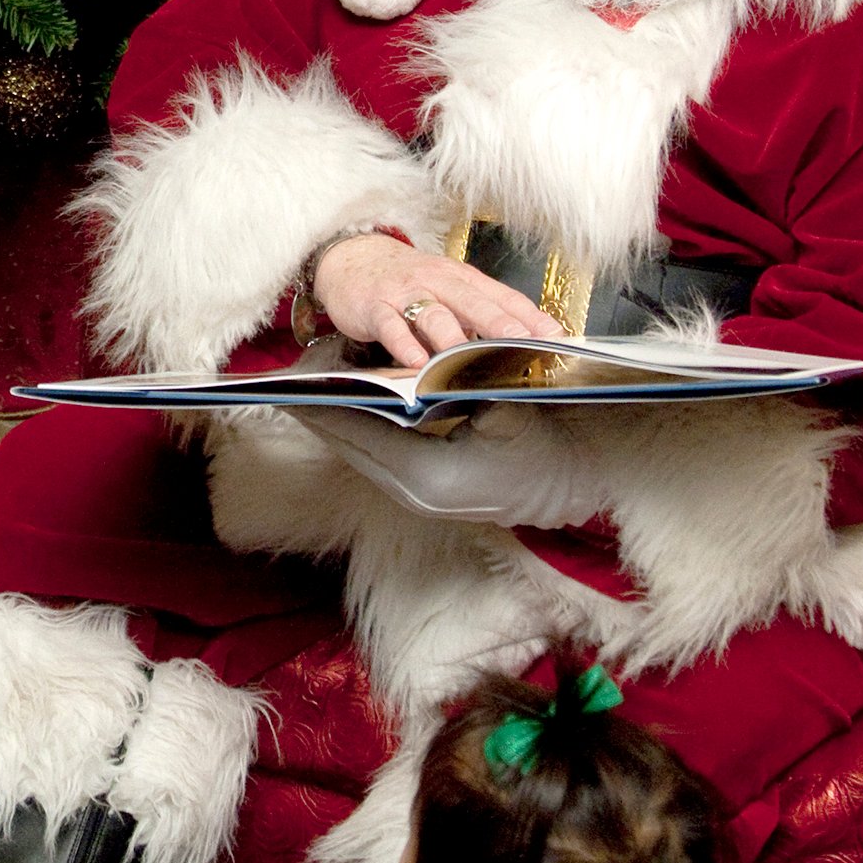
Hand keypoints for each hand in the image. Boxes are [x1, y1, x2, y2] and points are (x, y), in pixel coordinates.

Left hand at [294, 403, 605, 529]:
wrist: (572, 488)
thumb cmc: (544, 447)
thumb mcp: (506, 407)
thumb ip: (461, 383)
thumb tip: (416, 362)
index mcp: (431, 475)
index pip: (361, 434)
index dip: (326, 406)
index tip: (293, 383)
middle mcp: (415, 494)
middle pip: (350, 447)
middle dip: (321, 412)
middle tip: (291, 379)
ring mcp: (417, 499)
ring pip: (360, 454)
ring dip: (337, 422)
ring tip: (312, 388)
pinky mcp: (421, 496)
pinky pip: (377, 459)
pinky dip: (359, 433)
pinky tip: (349, 407)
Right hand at [313, 235, 562, 366]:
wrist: (350, 260)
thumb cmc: (408, 282)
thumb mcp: (446, 290)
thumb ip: (477, 313)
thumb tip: (518, 341)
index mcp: (461, 278)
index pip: (502, 296)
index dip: (530, 316)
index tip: (557, 337)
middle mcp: (437, 281)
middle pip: (473, 302)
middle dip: (500, 324)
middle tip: (524, 344)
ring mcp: (405, 293)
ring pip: (434, 314)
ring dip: (452, 338)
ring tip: (469, 360)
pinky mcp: (374, 306)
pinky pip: (391, 326)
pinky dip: (403, 343)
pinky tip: (416, 361)